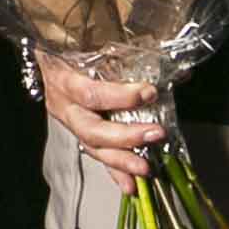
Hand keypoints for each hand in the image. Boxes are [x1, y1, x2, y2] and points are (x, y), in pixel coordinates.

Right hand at [36, 48, 163, 195]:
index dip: (120, 96)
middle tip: (155, 134)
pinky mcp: (79, 134)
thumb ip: (130, 55)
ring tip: (146, 168)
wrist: (48, 51)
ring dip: (122, 160)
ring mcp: (70, 121)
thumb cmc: (73, 43)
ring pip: (93, 147)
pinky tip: (131, 186)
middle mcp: (63, 104)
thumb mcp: (93, 42)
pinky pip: (97, 156)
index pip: (91, 93)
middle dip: (125, 136)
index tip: (149, 92)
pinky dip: (115, 172)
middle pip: (91, 129)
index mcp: (64, 77)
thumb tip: (180, 71)